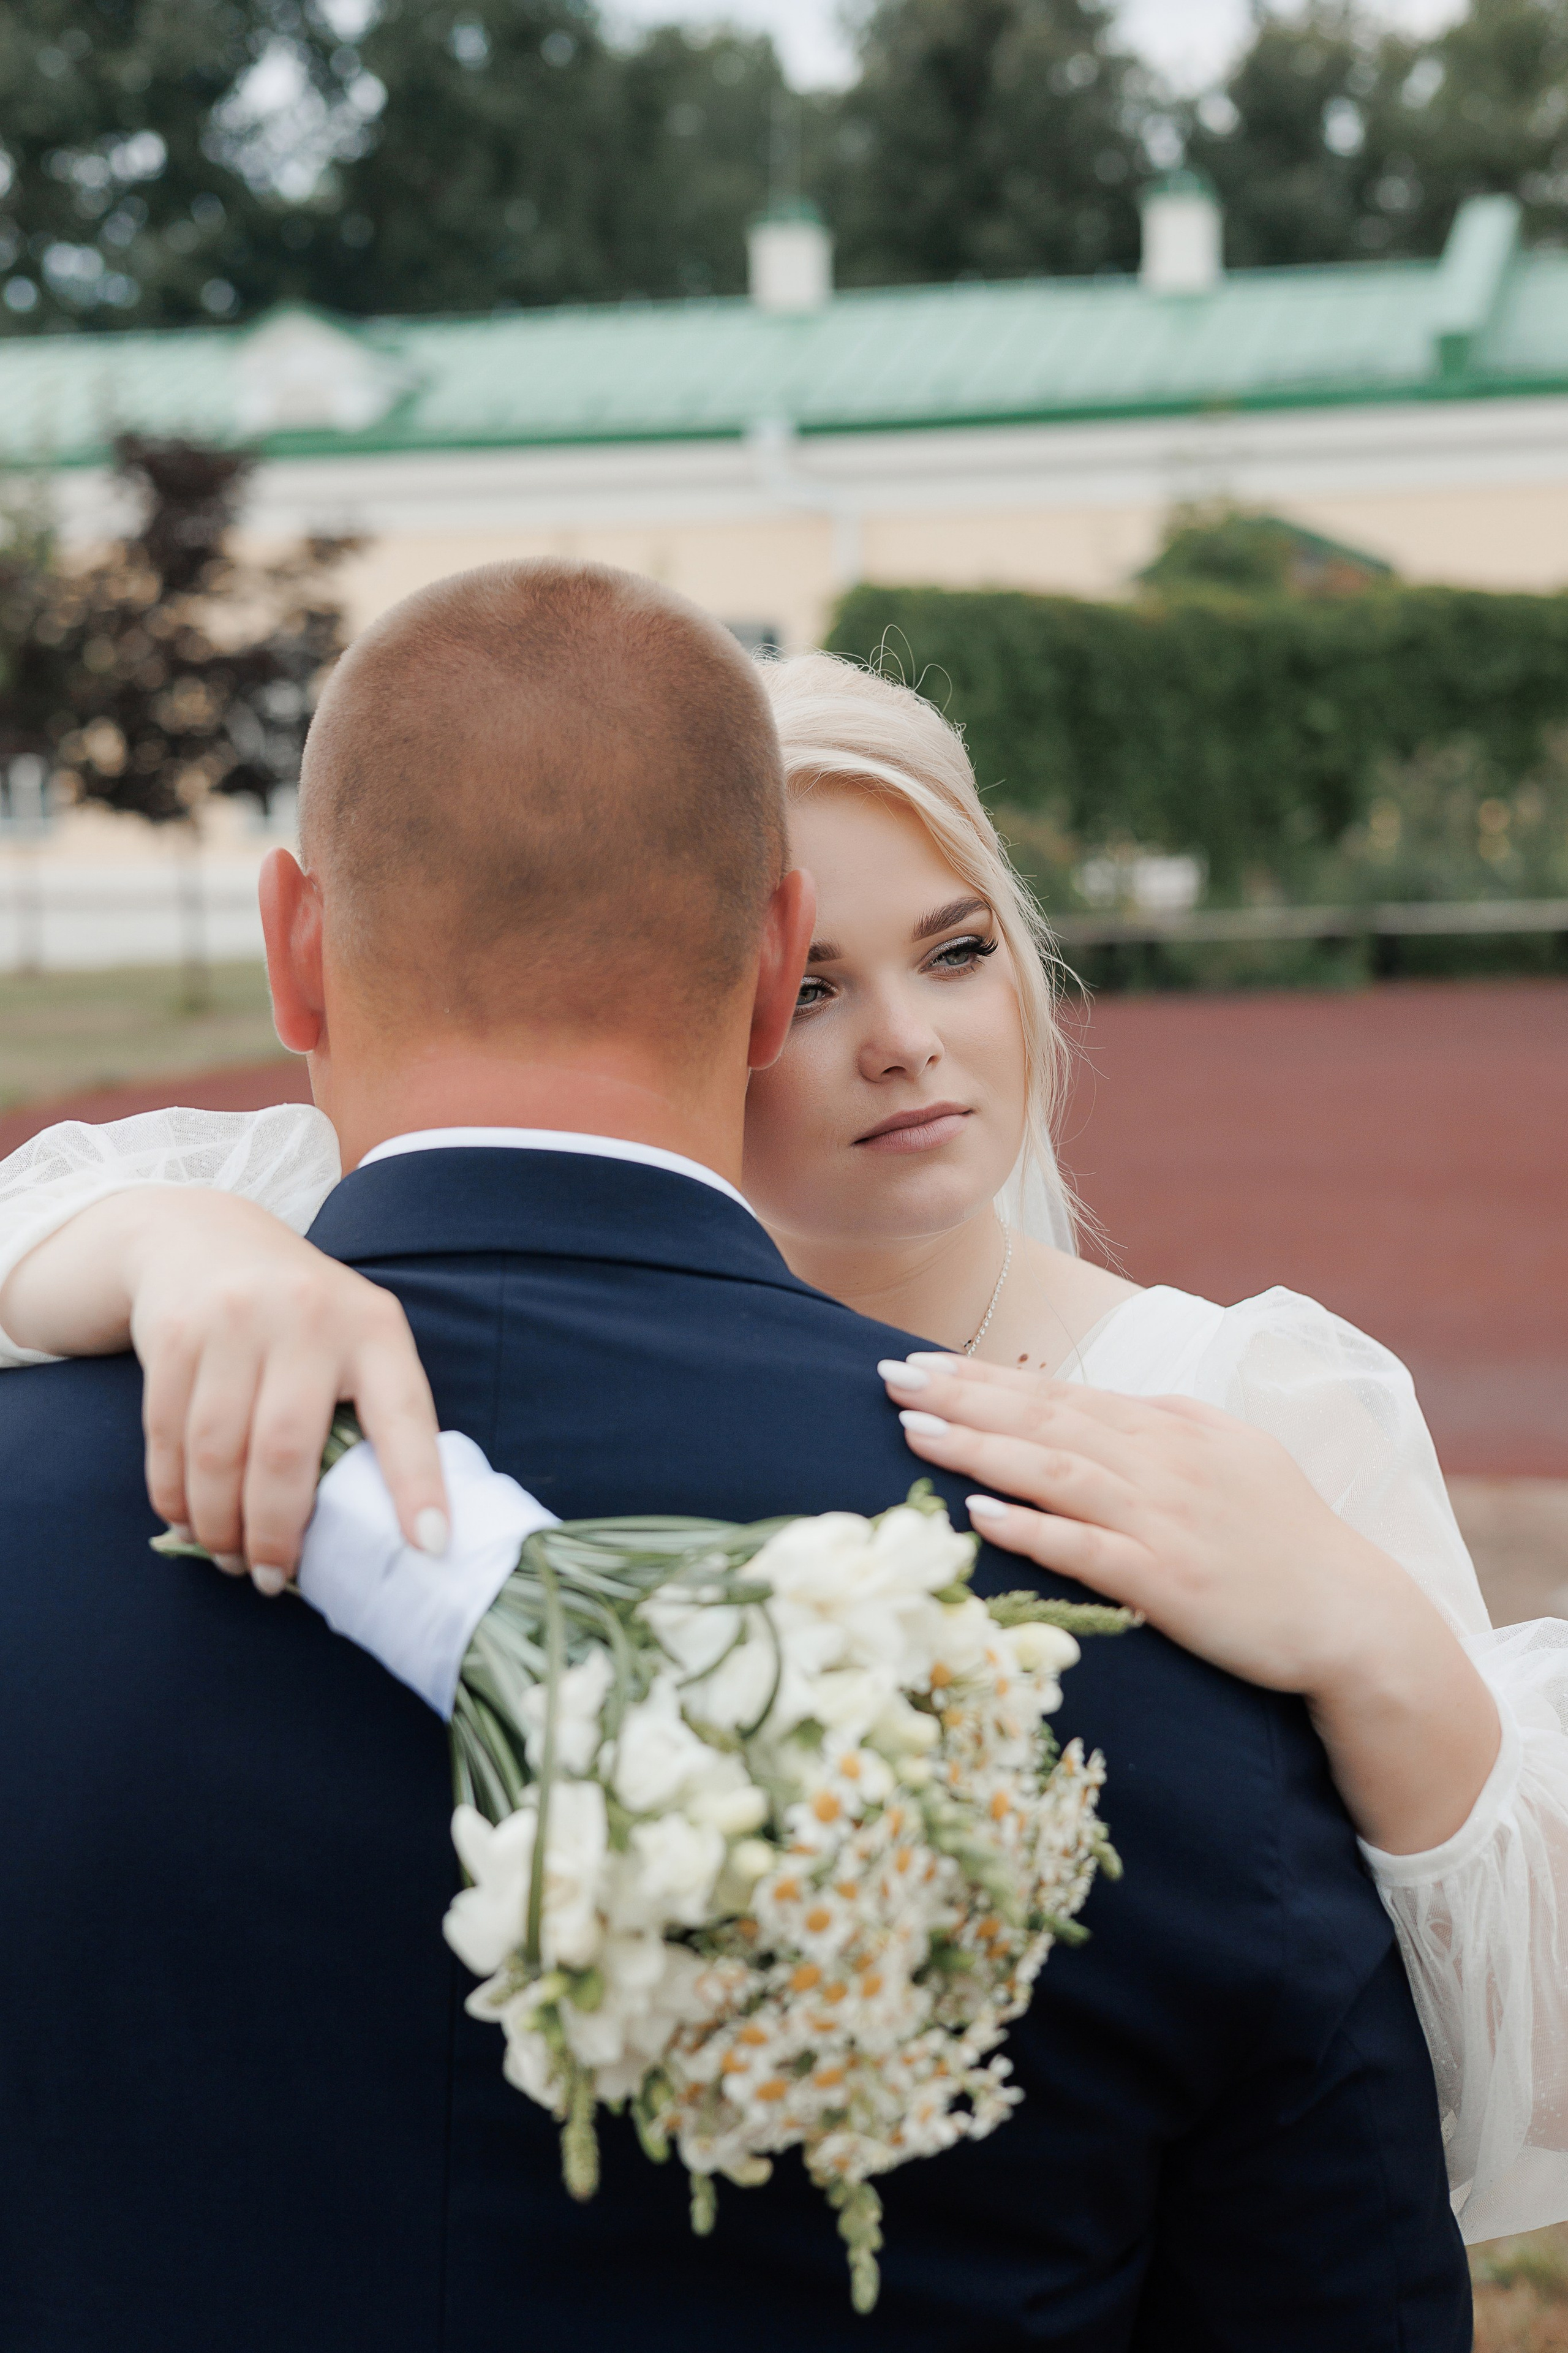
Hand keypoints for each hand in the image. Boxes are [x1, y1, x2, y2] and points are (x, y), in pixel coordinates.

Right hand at [4, 1188, 446, 1591]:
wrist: (204, 1236)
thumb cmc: (302, 1314)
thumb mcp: (354, 1336)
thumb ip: (368, 1409)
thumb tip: (381, 1528)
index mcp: (375, 1327)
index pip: (405, 1413)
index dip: (418, 1484)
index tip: (430, 1546)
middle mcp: (308, 1317)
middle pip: (288, 1451)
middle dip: (278, 1533)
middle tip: (271, 1579)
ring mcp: (234, 1321)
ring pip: (219, 1453)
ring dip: (220, 1524)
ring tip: (230, 1559)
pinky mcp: (173, 1334)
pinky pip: (167, 1438)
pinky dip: (175, 1494)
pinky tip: (187, 1521)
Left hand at [881, 1350, 1395, 1694]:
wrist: (1354, 1615)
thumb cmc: (1286, 1538)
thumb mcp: (1230, 1455)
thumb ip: (1162, 1427)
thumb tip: (1094, 1408)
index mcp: (1172, 1429)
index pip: (1059, 1395)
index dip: (982, 1378)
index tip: (917, 1362)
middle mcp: (1162, 1463)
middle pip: (1043, 1419)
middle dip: (960, 1396)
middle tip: (888, 1377)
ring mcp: (1164, 1520)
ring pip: (1053, 1472)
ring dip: (977, 1448)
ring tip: (910, 1430)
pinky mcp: (1168, 1580)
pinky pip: (1086, 1548)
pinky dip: (1032, 1527)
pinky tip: (979, 1513)